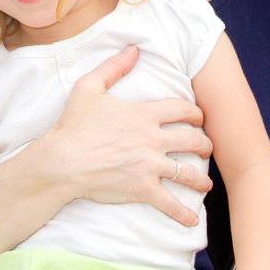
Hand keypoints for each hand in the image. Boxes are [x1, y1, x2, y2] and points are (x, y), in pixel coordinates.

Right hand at [41, 46, 213, 226]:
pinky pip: (170, 203)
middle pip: (193, 140)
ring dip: (201, 180)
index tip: (199, 118)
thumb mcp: (89, 87)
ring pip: (188, 172)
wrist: (62, 161)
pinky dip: (183, 214)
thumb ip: (114, 67)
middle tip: (206, 149)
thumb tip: (134, 49)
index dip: (196, 113)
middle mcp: (153, 139)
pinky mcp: (142, 189)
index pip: (183, 110)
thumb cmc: (73, 125)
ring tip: (205, 185)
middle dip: (205, 145)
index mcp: (144, 114)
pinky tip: (192, 220)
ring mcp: (150, 166)